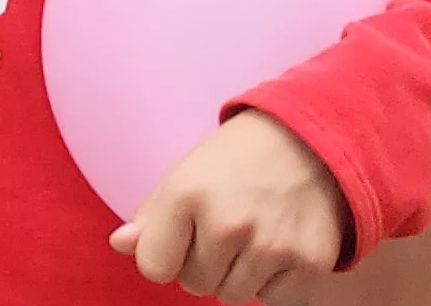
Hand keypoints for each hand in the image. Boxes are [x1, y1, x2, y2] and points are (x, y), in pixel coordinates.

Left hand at [112, 110, 348, 301]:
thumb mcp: (184, 174)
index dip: (165, 256)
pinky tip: (279, 243)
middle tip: (224, 228)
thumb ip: (150, 216)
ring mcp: (271, 245)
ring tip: (251, 235)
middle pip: (195, 285)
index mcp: (186, 195)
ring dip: (238, 274)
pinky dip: (274, 281)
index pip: (154, 268)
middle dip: (204, 264)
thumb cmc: (236, 161)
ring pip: (233, 295)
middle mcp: (228, 222)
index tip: (182, 237)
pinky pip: (273, 299)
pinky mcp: (309, 262)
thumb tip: (121, 244)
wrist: (310, 140)